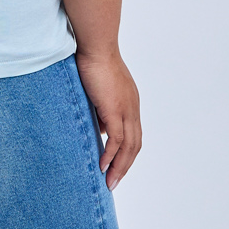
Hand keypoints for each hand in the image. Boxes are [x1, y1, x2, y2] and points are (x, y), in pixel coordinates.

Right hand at [74, 49, 140, 189]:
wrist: (96, 46)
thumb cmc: (93, 60)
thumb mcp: (98, 88)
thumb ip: (100, 107)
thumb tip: (98, 125)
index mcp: (130, 102)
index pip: (133, 134)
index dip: (126, 152)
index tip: (115, 165)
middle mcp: (132, 108)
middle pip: (135, 145)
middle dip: (125, 166)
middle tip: (113, 182)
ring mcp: (126, 110)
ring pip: (128, 147)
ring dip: (119, 167)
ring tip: (109, 182)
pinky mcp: (115, 110)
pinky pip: (116, 140)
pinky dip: (111, 156)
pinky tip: (103, 166)